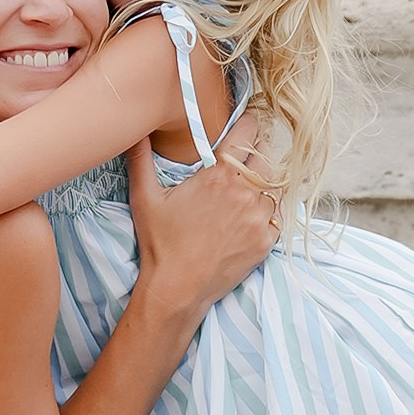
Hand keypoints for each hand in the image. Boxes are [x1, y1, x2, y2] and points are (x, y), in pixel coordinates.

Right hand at [125, 142, 276, 323]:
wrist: (177, 289)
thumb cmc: (160, 244)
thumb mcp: (145, 198)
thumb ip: (141, 159)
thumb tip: (136, 131)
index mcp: (219, 175)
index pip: (248, 133)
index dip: (247, 125)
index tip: (245, 126)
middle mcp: (245, 193)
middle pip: (265, 158)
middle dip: (255, 156)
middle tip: (241, 163)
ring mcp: (259, 218)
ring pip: (274, 187)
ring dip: (262, 186)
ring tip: (243, 193)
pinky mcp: (266, 241)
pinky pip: (277, 216)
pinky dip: (267, 214)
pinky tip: (248, 218)